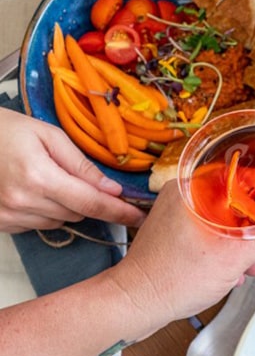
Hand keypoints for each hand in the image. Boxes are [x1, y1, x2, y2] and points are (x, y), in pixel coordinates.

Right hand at [0, 109, 144, 231]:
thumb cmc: (4, 130)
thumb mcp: (48, 136)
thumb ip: (82, 165)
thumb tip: (113, 190)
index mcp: (39, 176)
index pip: (91, 202)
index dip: (120, 212)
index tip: (140, 217)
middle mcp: (23, 201)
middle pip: (79, 213)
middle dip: (88, 198)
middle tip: (77, 177)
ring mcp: (9, 215)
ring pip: (61, 221)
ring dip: (66, 205)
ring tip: (46, 178)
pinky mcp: (1, 223)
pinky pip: (39, 225)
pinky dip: (45, 211)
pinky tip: (32, 190)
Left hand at [106, 184, 254, 333]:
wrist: (137, 302)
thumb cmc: (172, 279)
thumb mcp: (233, 259)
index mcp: (192, 190)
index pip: (238, 179)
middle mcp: (180, 196)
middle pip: (231, 203)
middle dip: (251, 229)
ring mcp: (172, 214)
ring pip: (218, 220)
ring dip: (236, 242)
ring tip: (245, 267)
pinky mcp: (169, 232)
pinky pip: (204, 232)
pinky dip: (218, 247)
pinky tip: (227, 269)